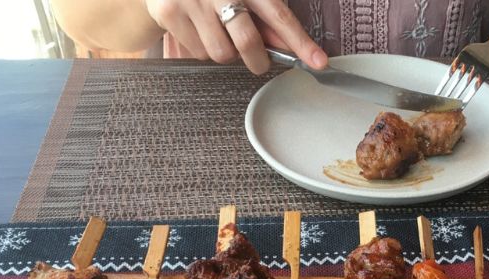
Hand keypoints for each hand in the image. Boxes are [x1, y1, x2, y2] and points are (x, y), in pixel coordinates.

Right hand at [145, 0, 327, 73]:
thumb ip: (264, 18)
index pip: (279, 16)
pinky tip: (195, 28)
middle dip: (257, 61)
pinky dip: (199, 48)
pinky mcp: (169, 12)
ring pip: (220, 53)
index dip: (300, 42)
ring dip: (223, 52)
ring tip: (215, 31)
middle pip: (247, 42)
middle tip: (258, 62)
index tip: (318, 63)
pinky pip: (196, 52)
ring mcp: (193, 0)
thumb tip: (287, 47)